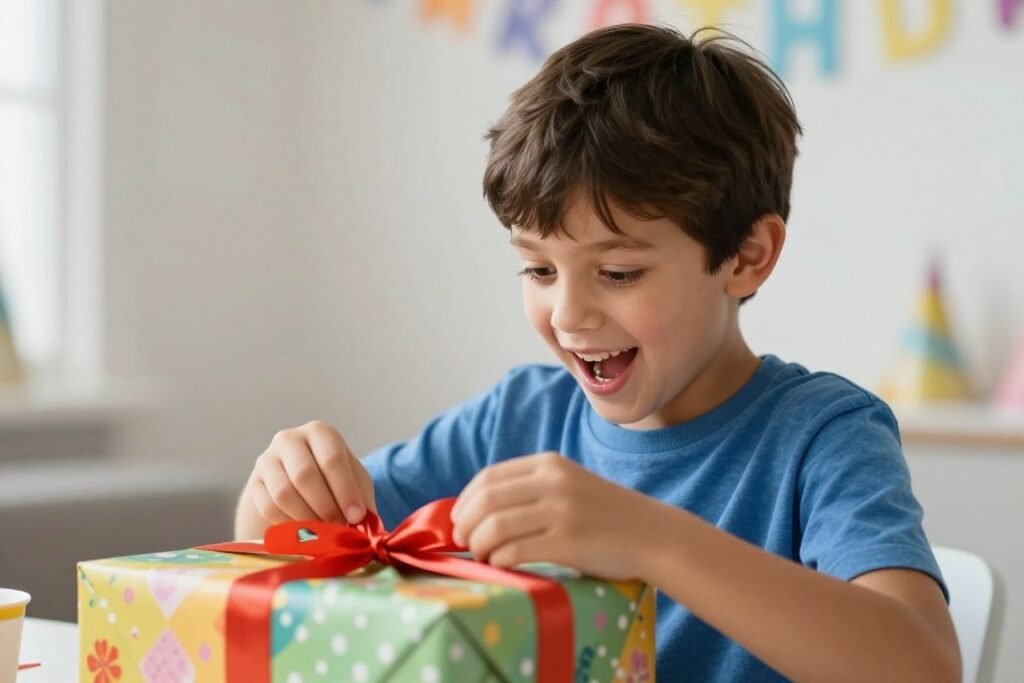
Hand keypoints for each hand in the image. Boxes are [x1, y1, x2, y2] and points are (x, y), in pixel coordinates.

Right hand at [243, 420, 376, 525]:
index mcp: (320, 433)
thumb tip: (366, 522)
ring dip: (306, 518)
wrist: (295, 482)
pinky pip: (268, 507)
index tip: (356, 516)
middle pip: (304, 474)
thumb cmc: (332, 479)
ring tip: (324, 532)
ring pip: (284, 493)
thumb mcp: (353, 480)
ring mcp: (267, 460)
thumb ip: (361, 497)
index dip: (345, 490)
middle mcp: (290, 439)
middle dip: (325, 506)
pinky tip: (303, 531)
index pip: (332, 459)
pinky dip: (288, 524)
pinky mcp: (254, 483)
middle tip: (339, 528)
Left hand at [450, 452, 660, 580]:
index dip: (465, 502)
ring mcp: (561, 511)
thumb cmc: (606, 516)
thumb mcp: (570, 485)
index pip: (488, 478)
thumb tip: (477, 509)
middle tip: (465, 544)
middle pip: (485, 501)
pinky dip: (499, 561)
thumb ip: (532, 488)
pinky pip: (514, 551)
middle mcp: (553, 482)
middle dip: (465, 525)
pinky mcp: (568, 542)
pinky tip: (503, 567)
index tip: (460, 522)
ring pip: (494, 527)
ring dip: (478, 546)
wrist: (653, 534)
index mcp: (550, 464)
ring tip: (483, 558)